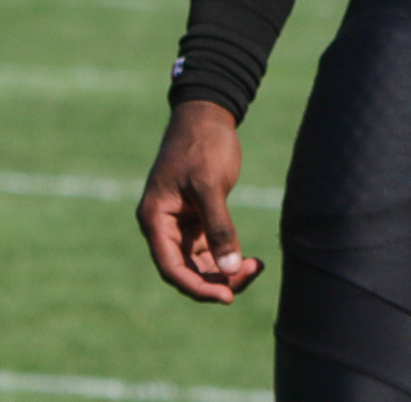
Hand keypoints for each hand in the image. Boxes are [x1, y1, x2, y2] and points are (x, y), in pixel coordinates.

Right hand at [136, 101, 264, 302]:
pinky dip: (228, 256)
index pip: (172, 268)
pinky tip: (251, 260)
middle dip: (217, 279)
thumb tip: (231, 270)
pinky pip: (209, 248)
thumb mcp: (211, 186)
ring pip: (199, 262)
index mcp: (155, 219)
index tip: (226, 296)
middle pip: (186, 270)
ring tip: (255, 267)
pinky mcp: (196, 217)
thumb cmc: (203, 145)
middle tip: (251, 274)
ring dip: (225, 271)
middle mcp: (163, 226)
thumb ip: (219, 228)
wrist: (208, 114)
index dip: (197, 287)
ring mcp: (180, 223)